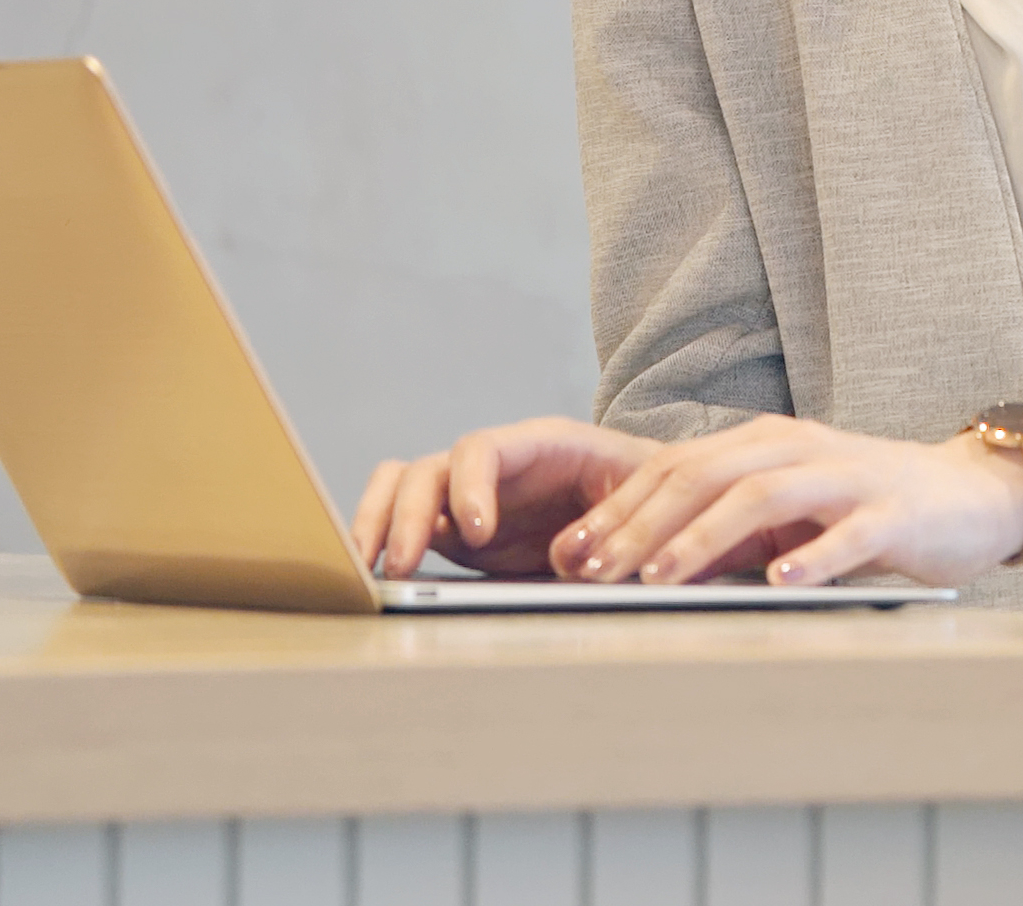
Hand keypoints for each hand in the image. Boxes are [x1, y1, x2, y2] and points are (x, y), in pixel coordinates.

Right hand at [351, 416, 659, 578]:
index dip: (469, 486)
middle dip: (409, 515)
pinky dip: (386, 542)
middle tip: (404, 564)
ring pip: (403, 490)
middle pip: (429, 471)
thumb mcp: (639, 502)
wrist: (653, 504)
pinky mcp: (457, 531)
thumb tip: (571, 563)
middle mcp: (495, 467)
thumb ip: (607, 528)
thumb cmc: (648, 493)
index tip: (474, 532)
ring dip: (380, 525)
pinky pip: (406, 523)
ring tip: (368, 570)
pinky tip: (381, 577)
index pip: (483, 448)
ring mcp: (469, 495)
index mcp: (541, 445)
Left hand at [555, 414, 1022, 587]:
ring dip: (703, 538)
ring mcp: (850, 477)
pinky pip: (848, 532)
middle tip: (595, 571)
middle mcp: (800, 449)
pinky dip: (811, 555)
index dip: (619, 509)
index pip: (675, 468)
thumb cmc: (868, 508)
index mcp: (767, 444)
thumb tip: (641, 566)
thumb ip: (724, 529)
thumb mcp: (787, 512)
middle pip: (705, 477)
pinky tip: (779, 580)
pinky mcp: (895, 512)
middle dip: (642, 525)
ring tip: (660, 577)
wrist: (973, 494)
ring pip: (762, 497)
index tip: (570, 552)